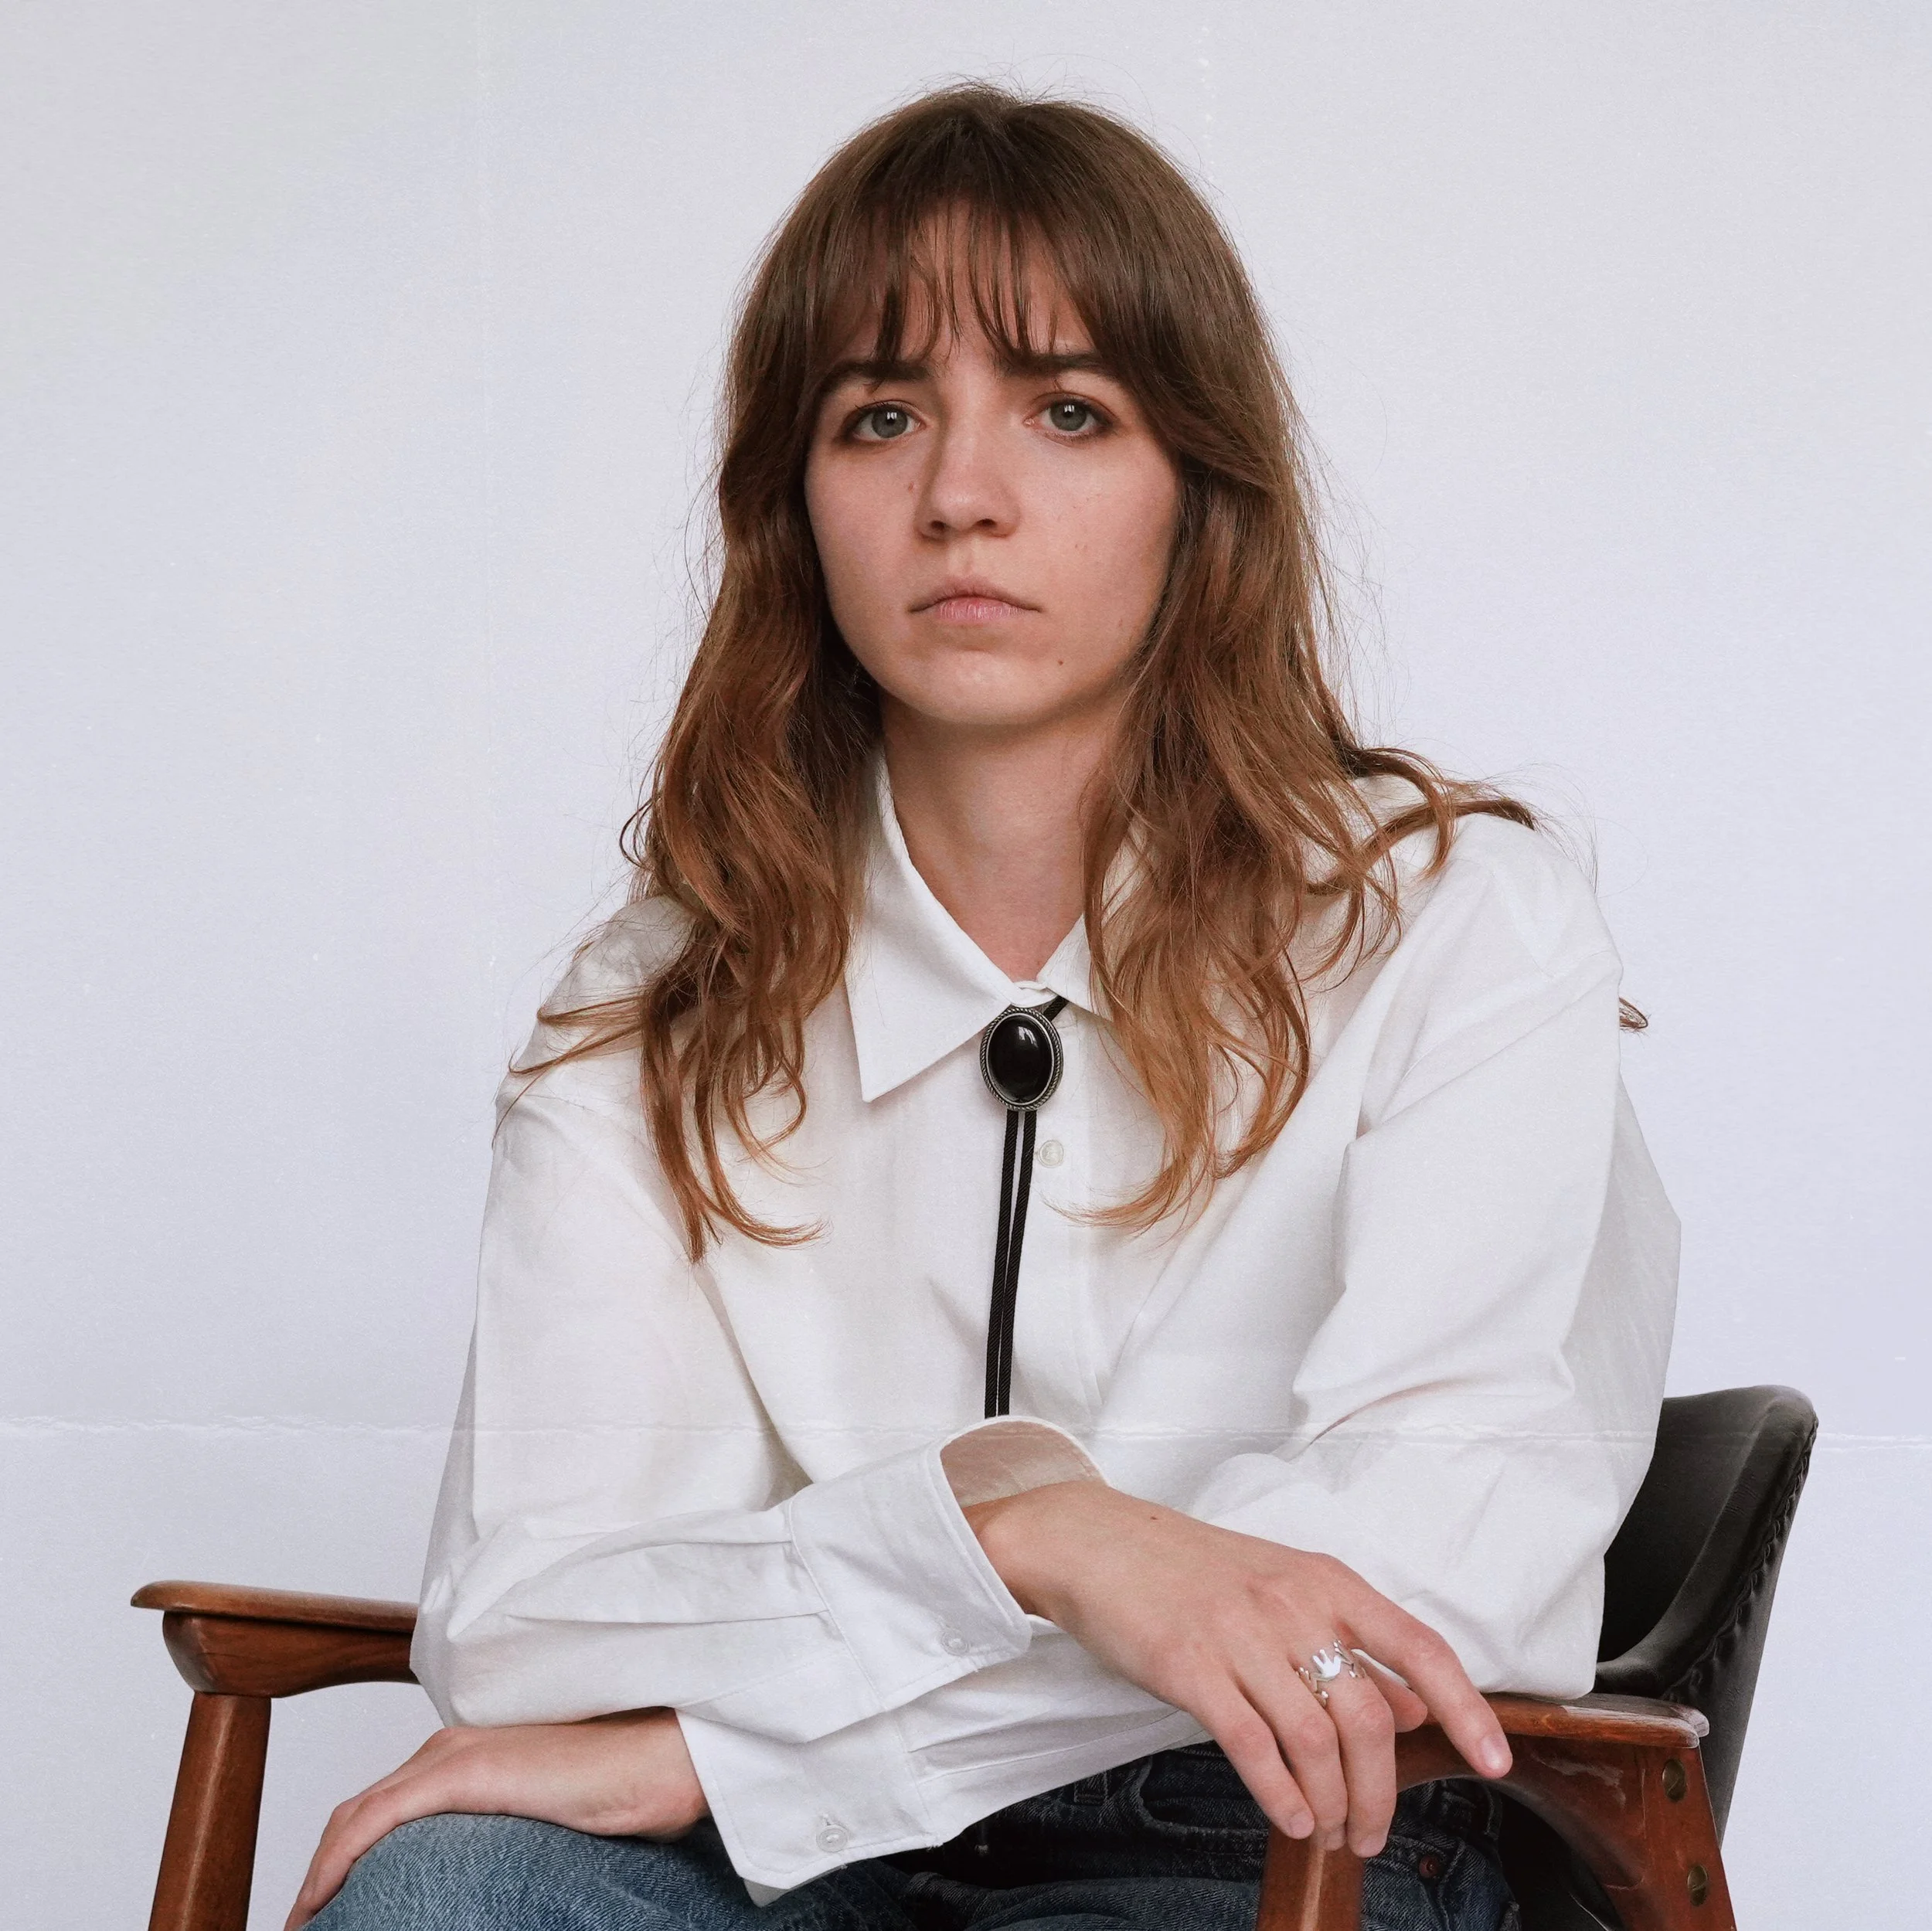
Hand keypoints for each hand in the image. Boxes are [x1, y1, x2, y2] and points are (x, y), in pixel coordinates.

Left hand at [285, 1707, 705, 1927]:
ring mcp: (451, 1754)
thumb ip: (504, 1831)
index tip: (331, 1910)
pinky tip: (318, 1902)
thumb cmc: (619, 1790)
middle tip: (307, 1925)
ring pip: (354, 1818)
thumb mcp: (542, 1817)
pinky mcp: (459, 1773)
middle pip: (357, 1813)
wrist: (657, 1759)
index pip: (383, 1807)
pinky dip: (333, 1864)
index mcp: (467, 1748)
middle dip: (321, 1872)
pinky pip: (370, 1822)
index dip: (345, 1858)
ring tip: (305, 1925)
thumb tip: (485, 1877)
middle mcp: (448, 1744)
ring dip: (318, 1875)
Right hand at [964, 1482, 1509, 1859]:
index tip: (1496, 1760)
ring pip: (1315, 1740)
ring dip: (1332, 1804)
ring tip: (1329, 1831)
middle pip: (1368, 1716)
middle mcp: (1292, 1603)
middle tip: (1372, 1832)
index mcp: (1326, 1581)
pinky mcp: (1189, 1665)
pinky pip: (1252, 1745)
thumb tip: (1417, 1707)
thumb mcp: (1284, 1588)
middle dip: (1381, 1792)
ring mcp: (1239, 1633)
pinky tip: (1289, 1818)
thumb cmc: (1194, 1571)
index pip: (1419, 1647)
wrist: (1100, 1544)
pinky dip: (1280, 1795)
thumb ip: (1352, 1642)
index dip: (1466, 1708)